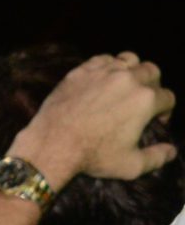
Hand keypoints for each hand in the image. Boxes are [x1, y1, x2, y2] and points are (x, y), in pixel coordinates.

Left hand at [11, 52, 176, 185]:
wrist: (52, 144)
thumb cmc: (92, 156)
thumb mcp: (131, 166)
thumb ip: (157, 158)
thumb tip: (172, 151)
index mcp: (146, 100)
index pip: (168, 98)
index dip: (165, 111)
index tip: (155, 121)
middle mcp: (128, 80)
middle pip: (152, 72)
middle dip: (153, 86)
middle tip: (141, 102)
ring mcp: (103, 72)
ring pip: (130, 59)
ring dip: (133, 70)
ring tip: (125, 86)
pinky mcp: (81, 71)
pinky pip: (102, 59)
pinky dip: (107, 66)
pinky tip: (102, 80)